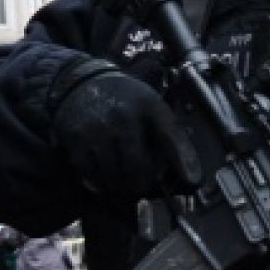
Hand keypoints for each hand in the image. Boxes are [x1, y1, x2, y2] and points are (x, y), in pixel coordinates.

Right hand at [50, 63, 202, 202]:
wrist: (81, 84)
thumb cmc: (124, 100)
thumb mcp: (153, 108)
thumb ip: (172, 137)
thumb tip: (191, 176)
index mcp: (147, 106)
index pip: (170, 137)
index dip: (184, 161)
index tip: (193, 180)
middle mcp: (122, 118)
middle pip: (138, 170)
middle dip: (143, 182)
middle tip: (142, 181)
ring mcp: (97, 132)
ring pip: (116, 179)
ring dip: (122, 185)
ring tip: (124, 176)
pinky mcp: (77, 143)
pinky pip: (94, 178)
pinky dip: (102, 182)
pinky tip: (106, 171)